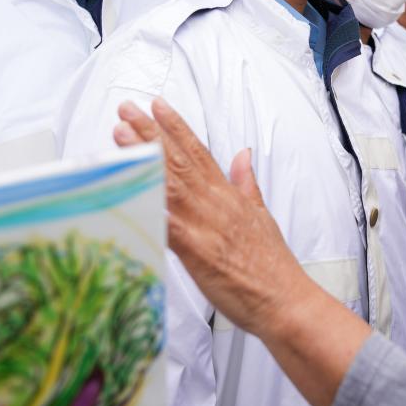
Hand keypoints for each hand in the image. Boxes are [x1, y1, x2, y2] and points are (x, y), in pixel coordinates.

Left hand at [114, 100, 312, 340]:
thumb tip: (242, 154)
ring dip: (143, 157)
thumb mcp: (261, 214)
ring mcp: (206, 225)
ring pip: (170, 183)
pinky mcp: (197, 252)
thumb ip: (245, 183)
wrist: (285, 300)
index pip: (199, 152)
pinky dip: (149, 206)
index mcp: (229, 195)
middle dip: (150, 133)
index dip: (177, 127)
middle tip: (127, 109)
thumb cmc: (271, 264)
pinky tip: (129, 189)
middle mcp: (216, 203)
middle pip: (179, 160)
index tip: (157, 106)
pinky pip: (167, 225)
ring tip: (120, 135)